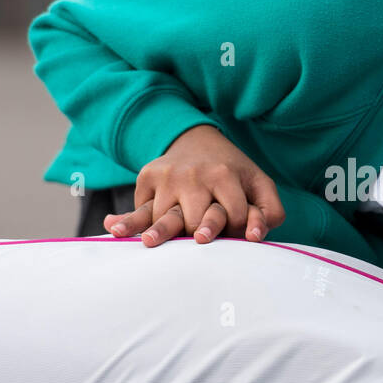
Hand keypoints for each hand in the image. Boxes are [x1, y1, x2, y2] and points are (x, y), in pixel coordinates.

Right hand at [105, 125, 286, 246]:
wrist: (196, 140)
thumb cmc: (232, 173)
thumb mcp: (258, 184)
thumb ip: (269, 212)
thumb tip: (254, 238)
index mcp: (225, 175)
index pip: (233, 215)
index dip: (239, 230)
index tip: (239, 235)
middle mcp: (193, 176)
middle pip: (196, 218)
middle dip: (200, 231)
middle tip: (200, 240)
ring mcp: (167, 178)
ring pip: (164, 215)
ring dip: (159, 231)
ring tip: (151, 243)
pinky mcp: (147, 179)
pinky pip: (138, 207)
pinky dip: (126, 220)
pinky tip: (114, 227)